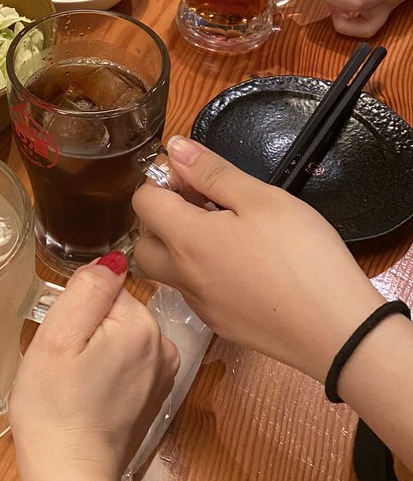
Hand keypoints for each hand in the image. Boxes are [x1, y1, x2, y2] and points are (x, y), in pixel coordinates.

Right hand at [9, 256, 179, 480]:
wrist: (70, 477)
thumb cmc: (54, 406)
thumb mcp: (57, 337)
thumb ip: (87, 289)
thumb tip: (113, 258)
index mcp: (142, 325)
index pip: (105, 289)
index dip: (76, 311)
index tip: (64, 344)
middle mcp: (165, 346)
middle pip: (115, 312)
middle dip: (87, 330)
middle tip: (65, 366)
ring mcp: (164, 375)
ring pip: (119, 337)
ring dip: (96, 352)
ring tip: (75, 383)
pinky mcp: (155, 397)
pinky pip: (126, 363)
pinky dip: (106, 373)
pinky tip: (90, 398)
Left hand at [132, 137, 384, 382]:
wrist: (338, 331)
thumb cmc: (302, 255)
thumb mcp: (262, 199)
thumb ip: (212, 172)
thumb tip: (174, 149)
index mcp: (186, 239)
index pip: (143, 201)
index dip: (162, 181)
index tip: (196, 176)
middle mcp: (183, 276)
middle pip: (143, 242)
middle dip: (160, 217)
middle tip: (202, 204)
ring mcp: (200, 305)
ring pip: (167, 271)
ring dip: (179, 246)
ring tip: (224, 232)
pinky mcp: (220, 325)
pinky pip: (193, 292)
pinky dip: (201, 272)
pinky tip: (241, 264)